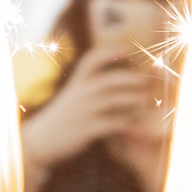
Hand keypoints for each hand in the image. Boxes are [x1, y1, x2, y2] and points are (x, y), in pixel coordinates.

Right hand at [19, 46, 160, 187]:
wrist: (40, 141)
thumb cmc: (61, 118)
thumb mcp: (72, 97)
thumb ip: (90, 89)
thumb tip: (116, 83)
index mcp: (76, 82)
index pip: (92, 59)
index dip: (111, 52)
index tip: (129, 50)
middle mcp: (80, 93)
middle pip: (111, 79)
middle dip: (134, 78)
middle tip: (151, 80)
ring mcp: (84, 110)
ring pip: (115, 100)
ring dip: (136, 99)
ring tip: (150, 101)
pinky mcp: (88, 129)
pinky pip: (114, 123)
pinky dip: (129, 122)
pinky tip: (138, 124)